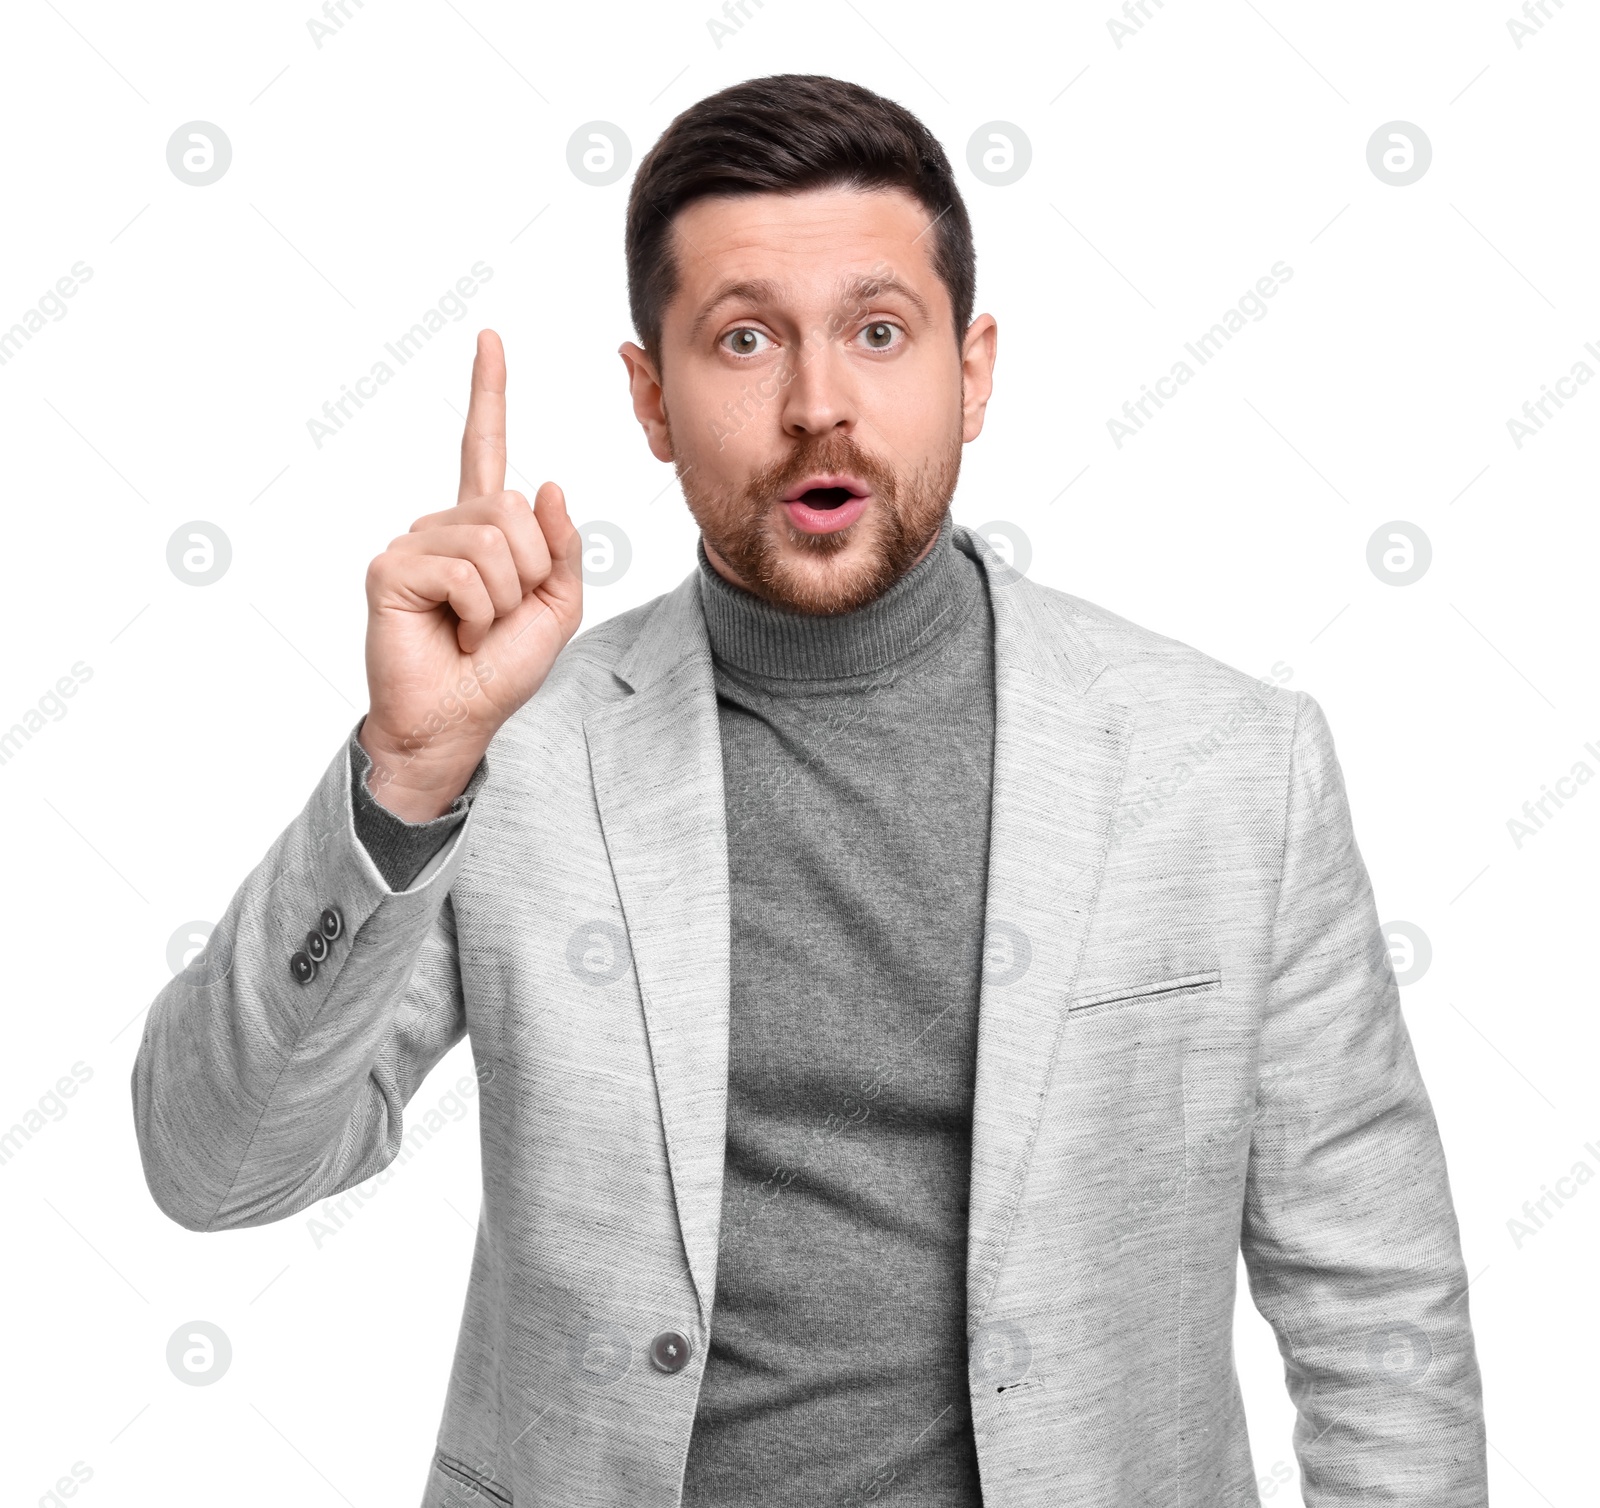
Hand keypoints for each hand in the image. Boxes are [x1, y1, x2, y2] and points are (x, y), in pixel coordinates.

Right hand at [359, 329, 582, 818]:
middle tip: (497, 618)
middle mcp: (443, 525)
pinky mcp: (390, 567)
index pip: (485, 448)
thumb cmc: (499, 669)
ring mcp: (413, 542)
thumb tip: (550, 485)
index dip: (488, 393)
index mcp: (482, 528)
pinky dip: (475, 611)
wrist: (458, 719)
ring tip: (473, 628)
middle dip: (528, 572)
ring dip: (502, 598)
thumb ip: (564, 548)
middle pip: (513, 509)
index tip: (489, 338)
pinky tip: (452, 631)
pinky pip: (465, 570)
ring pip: (493, 540)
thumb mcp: (557, 607)